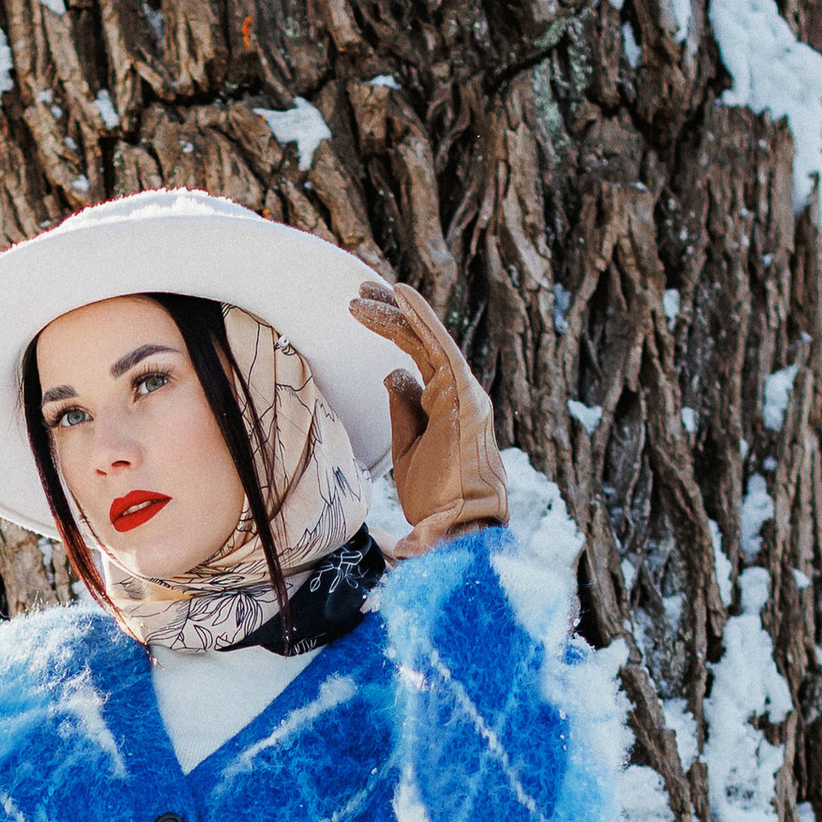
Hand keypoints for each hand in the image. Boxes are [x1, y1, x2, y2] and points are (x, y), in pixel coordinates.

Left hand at [350, 280, 506, 551]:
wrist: (457, 529)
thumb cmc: (436, 500)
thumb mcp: (408, 449)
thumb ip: (403, 410)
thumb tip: (393, 374)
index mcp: (447, 403)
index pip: (417, 355)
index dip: (391, 329)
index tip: (360, 311)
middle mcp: (459, 391)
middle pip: (421, 340)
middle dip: (389, 313)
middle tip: (357, 293)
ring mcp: (464, 392)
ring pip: (426, 338)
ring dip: (395, 312)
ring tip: (362, 293)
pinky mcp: (463, 396)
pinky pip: (439, 347)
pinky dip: (420, 318)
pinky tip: (399, 295)